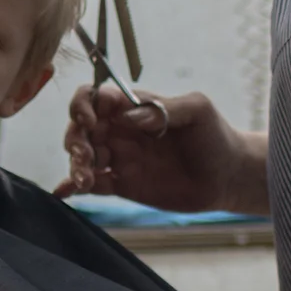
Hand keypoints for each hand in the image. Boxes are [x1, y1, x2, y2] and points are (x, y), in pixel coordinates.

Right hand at [58, 85, 259, 213]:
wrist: (227, 177)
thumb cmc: (215, 136)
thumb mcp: (197, 110)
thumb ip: (164, 108)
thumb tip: (129, 117)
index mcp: (133, 107)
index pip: (95, 98)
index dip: (83, 106)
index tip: (89, 121)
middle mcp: (120, 130)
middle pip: (80, 128)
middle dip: (74, 139)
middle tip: (85, 156)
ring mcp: (120, 157)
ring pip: (83, 157)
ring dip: (75, 165)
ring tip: (85, 180)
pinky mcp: (122, 184)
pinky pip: (92, 183)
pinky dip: (72, 186)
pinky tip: (63, 192)